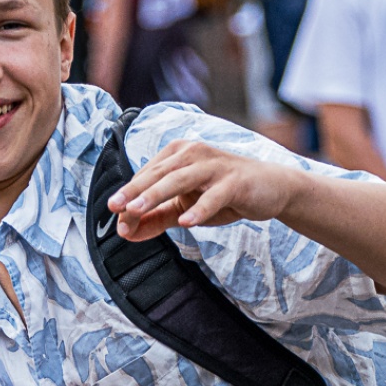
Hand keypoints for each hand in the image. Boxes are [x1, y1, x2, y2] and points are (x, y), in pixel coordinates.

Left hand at [107, 139, 304, 241]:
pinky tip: (186, 221)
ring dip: (156, 194)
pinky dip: (200, 208)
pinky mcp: (235, 181)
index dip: (129, 195)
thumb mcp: (186, 206)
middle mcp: (193, 153)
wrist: (272, 188)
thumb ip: (156, 217)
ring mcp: (214, 165)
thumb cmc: (224, 194)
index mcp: (177, 154)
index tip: (113, 215)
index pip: (147, 176)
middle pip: (158, 174)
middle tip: (114, 207)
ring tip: (137, 210)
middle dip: (134, 192)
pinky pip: (214, 196)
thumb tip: (125, 232)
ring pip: (180, 179)